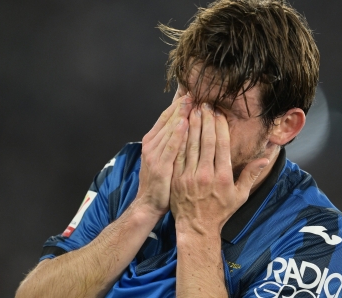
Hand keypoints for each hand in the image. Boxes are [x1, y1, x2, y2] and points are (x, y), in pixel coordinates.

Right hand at [133, 94, 192, 215]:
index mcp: (153, 141)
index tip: (189, 91)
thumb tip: (185, 123)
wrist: (148, 204)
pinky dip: (176, 134)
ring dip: (180, 114)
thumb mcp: (164, 157)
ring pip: (169, 130)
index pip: (166, 116)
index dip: (178, 103)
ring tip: (191, 101)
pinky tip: (184, 123)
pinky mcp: (160, 165)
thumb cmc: (160, 182)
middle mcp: (152, 144)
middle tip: (193, 91)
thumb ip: (172, 140)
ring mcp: (154, 154)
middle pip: (168, 119)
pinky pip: (170, 147)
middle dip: (180, 105)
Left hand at [170, 103, 268, 233]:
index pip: (222, 146)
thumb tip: (266, 157)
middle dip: (206, 121)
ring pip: (191, 145)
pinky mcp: (176, 179)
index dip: (220, 127)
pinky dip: (180, 139)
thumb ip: (251, 174)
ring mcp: (189, 177)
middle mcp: (206, 175)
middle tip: (205, 104)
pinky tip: (180, 127)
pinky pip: (178, 155)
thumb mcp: (241, 195)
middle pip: (206, 142)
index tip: (219, 113)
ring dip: (192, 126)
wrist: (196, 228)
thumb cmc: (220, 211)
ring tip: (193, 109)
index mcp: (223, 177)